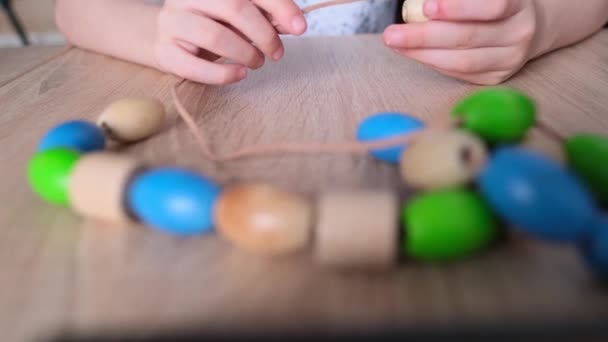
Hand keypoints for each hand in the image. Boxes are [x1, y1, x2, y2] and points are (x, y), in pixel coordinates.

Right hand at [154, 0, 306, 84]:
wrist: (166, 36)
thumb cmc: (212, 24)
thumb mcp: (239, 15)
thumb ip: (264, 15)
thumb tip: (294, 23)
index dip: (280, 7)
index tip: (300, 27)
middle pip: (235, 8)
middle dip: (264, 34)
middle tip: (277, 53)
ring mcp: (172, 21)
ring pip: (216, 36)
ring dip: (246, 53)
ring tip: (257, 62)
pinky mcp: (164, 51)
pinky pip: (195, 66)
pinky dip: (224, 74)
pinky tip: (240, 74)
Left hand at [383, 0, 539, 84]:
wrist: (523, 27)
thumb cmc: (489, 4)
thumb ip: (454, 0)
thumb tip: (418, 4)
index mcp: (518, 4)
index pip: (493, 6)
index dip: (459, 7)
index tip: (427, 7)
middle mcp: (518, 33)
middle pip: (469, 37)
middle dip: (425, 36)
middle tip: (392, 34)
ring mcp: (508, 60)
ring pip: (462, 61)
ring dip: (423, 53)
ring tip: (396, 44)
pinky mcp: (494, 78)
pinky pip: (458, 73)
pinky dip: (432, 62)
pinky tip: (412, 53)